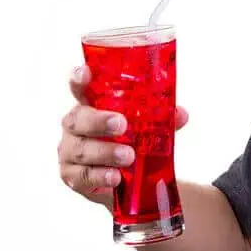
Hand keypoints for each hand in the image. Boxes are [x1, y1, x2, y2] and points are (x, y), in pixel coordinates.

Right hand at [58, 65, 188, 206]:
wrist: (125, 179)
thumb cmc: (130, 141)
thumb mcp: (147, 128)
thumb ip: (161, 119)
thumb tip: (180, 114)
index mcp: (90, 105)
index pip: (80, 88)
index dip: (79, 78)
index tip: (85, 72)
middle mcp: (75, 125)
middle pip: (76, 119)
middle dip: (98, 121)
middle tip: (121, 124)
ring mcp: (69, 151)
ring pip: (80, 149)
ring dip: (105, 152)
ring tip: (129, 156)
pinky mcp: (71, 176)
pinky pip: (82, 176)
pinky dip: (100, 176)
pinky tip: (115, 177)